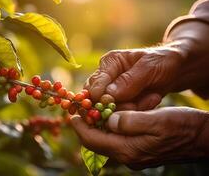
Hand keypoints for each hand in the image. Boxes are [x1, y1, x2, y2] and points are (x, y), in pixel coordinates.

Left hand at [71, 107, 208, 169]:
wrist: (202, 138)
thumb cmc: (182, 126)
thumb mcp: (156, 120)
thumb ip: (130, 122)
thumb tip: (108, 120)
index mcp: (129, 149)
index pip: (93, 141)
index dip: (80, 127)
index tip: (72, 114)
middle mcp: (128, 156)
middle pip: (97, 143)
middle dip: (86, 127)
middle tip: (80, 112)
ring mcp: (134, 155)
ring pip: (106, 142)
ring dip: (97, 128)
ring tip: (92, 112)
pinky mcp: (139, 151)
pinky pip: (117, 141)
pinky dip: (109, 129)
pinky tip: (111, 117)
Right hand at [85, 45, 184, 109]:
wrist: (176, 70)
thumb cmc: (163, 62)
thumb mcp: (149, 67)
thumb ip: (129, 80)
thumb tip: (108, 95)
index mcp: (109, 63)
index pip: (95, 82)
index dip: (99, 96)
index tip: (110, 104)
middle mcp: (107, 77)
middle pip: (96, 99)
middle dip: (117, 106)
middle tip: (138, 103)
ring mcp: (113, 92)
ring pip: (109, 110)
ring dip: (131, 108)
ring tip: (153, 98)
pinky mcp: (121, 103)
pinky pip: (122, 114)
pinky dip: (137, 111)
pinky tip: (152, 100)